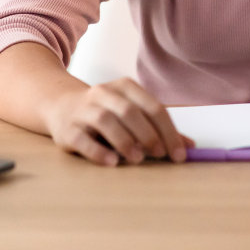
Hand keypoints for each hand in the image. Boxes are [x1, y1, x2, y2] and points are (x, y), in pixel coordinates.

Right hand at [42, 78, 194, 166]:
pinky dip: (98, 151)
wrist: (60, 105)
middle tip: (160, 155)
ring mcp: (83, 110)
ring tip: (137, 159)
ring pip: (105, 121)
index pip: (152, 107)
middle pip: (130, 112)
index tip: (179, 154)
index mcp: (124, 87)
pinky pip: (82, 139)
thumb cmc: (105, 113)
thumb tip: (189, 147)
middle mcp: (103, 94)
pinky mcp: (67, 129)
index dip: (168, 131)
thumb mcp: (131, 113)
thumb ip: (158, 129)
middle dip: (148, 134)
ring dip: (124, 140)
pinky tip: (112, 162)